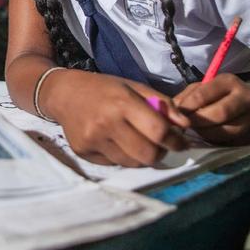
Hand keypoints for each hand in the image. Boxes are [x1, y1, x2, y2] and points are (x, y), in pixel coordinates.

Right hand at [43, 71, 190, 166]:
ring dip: (142, 157)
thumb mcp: (134, 86)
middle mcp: (106, 123)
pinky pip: (115, 163)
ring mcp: (93, 140)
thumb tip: (185, 125)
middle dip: (161, 152)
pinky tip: (117, 142)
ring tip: (139, 143)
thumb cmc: (103, 88)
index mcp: (122, 103)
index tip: (181, 142)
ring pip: (132, 163)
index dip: (176, 141)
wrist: (63, 93)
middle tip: (161, 145)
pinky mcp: (84, 153)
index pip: (158, 131)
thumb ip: (162, 104)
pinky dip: (123, 157)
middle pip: (148, 155)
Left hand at [173, 73, 249, 144]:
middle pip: (218, 114)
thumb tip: (172, 110)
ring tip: (197, 133)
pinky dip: (218, 142)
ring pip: (226, 131)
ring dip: (206, 135)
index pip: (203, 94)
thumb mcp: (207, 88)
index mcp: (230, 82)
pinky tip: (211, 138)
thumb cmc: (224, 96)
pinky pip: (233, 143)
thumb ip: (189, 96)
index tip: (177, 115)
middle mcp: (247, 97)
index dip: (187, 107)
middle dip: (198, 122)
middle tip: (185, 127)